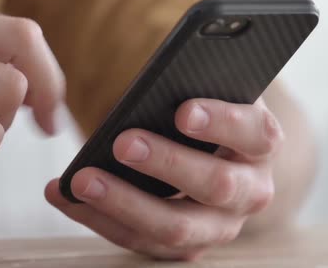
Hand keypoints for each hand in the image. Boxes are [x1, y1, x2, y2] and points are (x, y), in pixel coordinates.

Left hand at [46, 98, 282, 259]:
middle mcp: (251, 191)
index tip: (182, 112)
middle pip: (217, 186)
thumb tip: (153, 81)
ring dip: (124, 203)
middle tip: (122, 144)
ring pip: (176, 227)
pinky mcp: (188, 246)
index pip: (255, 133)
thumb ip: (196, 83)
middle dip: (167, 164)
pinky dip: (100, 219)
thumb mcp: (210, 93)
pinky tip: (66, 195)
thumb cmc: (205, 115)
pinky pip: (143, 242)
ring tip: (81, 179)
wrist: (216, 158)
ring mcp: (220, 226)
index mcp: (261, 144)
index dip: (222, 123)